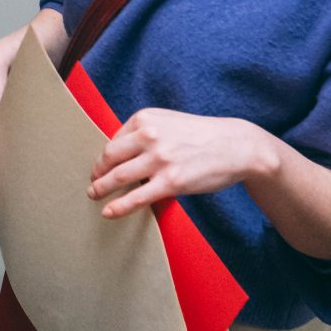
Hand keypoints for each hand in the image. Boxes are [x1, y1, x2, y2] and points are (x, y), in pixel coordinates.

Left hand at [89, 109, 278, 217]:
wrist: (237, 146)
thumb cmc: (202, 135)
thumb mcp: (169, 122)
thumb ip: (145, 132)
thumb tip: (120, 152)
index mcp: (146, 118)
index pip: (114, 140)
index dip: (106, 157)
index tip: (102, 167)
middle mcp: (149, 135)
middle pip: (109, 156)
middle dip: (97, 172)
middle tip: (93, 182)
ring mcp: (159, 159)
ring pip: (117, 176)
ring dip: (100, 188)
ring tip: (95, 195)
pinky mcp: (171, 181)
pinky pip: (137, 197)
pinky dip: (118, 206)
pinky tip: (108, 212)